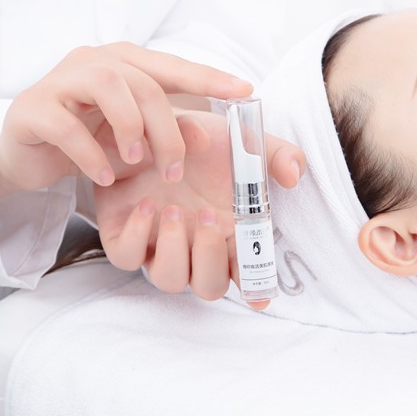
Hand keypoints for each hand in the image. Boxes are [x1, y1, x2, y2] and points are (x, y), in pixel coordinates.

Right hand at [0, 42, 251, 198]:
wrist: (29, 155)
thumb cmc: (91, 138)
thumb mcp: (138, 138)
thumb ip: (170, 132)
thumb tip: (206, 135)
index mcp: (125, 62)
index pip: (174, 66)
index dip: (209, 77)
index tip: (245, 89)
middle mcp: (93, 61)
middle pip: (145, 83)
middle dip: (168, 129)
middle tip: (174, 169)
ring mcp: (59, 80)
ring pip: (107, 85)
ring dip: (131, 127)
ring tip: (136, 162)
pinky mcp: (31, 109)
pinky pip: (66, 126)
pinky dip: (91, 154)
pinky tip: (105, 178)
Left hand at [92, 109, 304, 309]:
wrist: (147, 119)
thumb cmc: (200, 138)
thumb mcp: (244, 141)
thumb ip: (277, 155)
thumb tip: (294, 176)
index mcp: (229, 233)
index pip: (246, 274)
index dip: (254, 290)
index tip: (258, 296)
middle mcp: (194, 246)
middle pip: (209, 286)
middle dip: (211, 259)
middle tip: (208, 218)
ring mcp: (158, 244)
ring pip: (168, 279)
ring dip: (174, 250)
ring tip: (173, 209)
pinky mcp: (122, 235)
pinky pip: (127, 257)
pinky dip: (137, 236)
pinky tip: (145, 205)